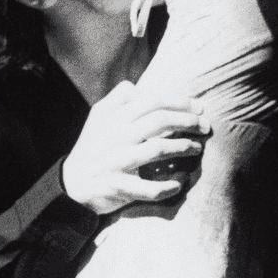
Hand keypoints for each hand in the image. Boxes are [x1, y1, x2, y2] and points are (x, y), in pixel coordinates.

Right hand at [61, 81, 210, 213]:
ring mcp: (116, 162)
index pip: (152, 100)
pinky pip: (147, 188)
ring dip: (182, 147)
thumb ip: (120, 97)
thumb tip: (145, 90)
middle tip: (206, 127)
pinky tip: (179, 184)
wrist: (72, 183)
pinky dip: (165, 187)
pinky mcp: (117, 187)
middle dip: (188, 121)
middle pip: (159, 121)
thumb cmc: (94, 146)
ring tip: (198, 148)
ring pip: (156, 149)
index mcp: (113, 116)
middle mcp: (115, 136)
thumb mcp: (99, 115)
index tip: (200, 107)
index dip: (180, 101)